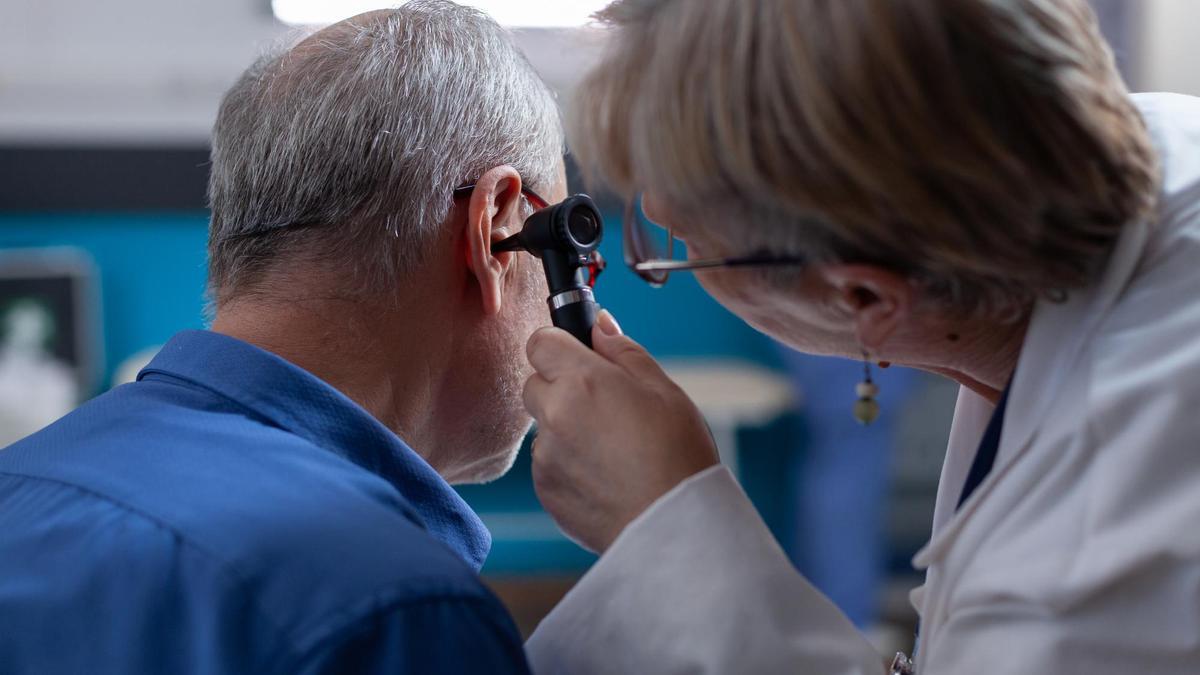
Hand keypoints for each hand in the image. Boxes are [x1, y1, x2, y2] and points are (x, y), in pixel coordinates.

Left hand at [523, 310, 718, 552]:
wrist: (674, 526)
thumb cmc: (678, 455)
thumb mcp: (663, 389)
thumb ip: (623, 351)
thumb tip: (599, 325)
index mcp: (582, 380)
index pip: (540, 341)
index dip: (560, 345)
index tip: (579, 355)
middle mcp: (554, 415)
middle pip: (534, 383)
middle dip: (560, 386)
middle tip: (603, 404)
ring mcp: (545, 456)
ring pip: (543, 426)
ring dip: (565, 428)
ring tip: (612, 448)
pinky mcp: (545, 490)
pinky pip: (548, 463)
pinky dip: (567, 464)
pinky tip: (605, 475)